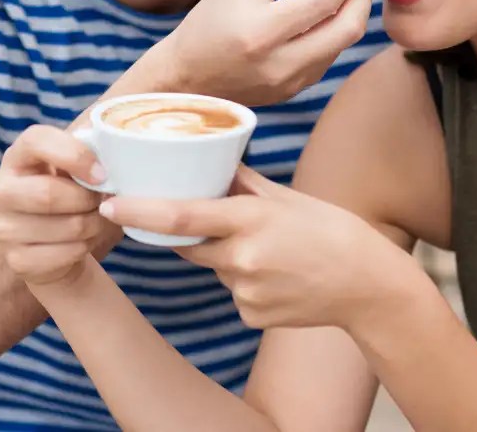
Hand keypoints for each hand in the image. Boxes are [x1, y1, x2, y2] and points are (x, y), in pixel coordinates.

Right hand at [0, 125, 117, 286]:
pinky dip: (86, 247)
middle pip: (49, 194)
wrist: (52, 242)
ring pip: (68, 227)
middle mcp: (0, 191)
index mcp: (18, 157)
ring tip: (97, 219)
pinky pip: (68, 253)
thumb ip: (92, 145)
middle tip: (103, 200)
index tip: (102, 173)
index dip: (75, 155)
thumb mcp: (76, 163)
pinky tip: (85, 240)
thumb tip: (116, 137)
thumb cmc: (71, 191)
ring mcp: (4, 228)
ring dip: (95, 224)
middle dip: (88, 199)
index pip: (37, 141)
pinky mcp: (17, 260)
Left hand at [100, 165, 418, 330]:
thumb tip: (211, 160)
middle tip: (227, 224)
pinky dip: (248, 283)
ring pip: (215, 269)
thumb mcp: (286, 197)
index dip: (140, 211)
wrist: (366, 283)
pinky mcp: (251, 316)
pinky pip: (234, 295)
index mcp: (250, 220)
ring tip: (275, 253)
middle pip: (191, 245)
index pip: (182, 216)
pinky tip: (281, 278)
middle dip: (193, 233)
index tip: (110, 204)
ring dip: (229, 257)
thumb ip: (243, 183)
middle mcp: (242, 258)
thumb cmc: (330, 229)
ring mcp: (245, 292)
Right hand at [155, 0, 375, 106]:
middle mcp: (282, 63)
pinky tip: (324, 9)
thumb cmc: (213, 19)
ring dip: (352, 8)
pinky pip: (332, 54)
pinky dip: (336, 26)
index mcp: (262, 31)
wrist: (188, 75)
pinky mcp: (298, 89)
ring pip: (345, 41)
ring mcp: (293, 82)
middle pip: (349, 26)